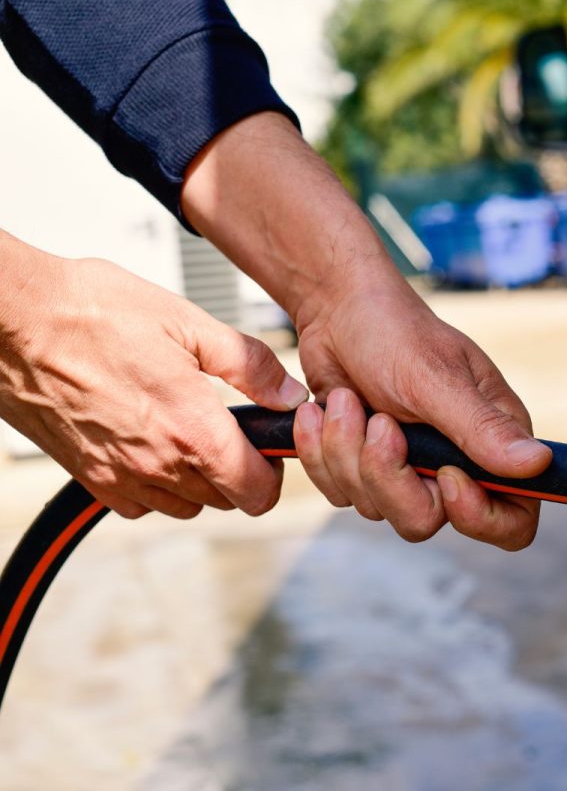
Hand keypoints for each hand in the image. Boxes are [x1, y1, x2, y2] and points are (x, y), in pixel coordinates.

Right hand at [0, 236, 308, 517]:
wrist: (13, 319)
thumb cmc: (95, 310)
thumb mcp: (190, 323)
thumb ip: (250, 365)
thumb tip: (289, 394)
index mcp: (194, 431)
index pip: (257, 493)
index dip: (272, 474)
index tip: (268, 448)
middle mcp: (158, 465)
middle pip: (225, 500)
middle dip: (238, 472)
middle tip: (230, 429)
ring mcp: (119, 476)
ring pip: (183, 505)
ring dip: (198, 480)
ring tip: (189, 431)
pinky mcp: (87, 476)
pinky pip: (138, 505)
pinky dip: (153, 485)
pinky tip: (151, 442)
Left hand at [289, 271, 551, 549]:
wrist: (337, 311)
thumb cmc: (396, 332)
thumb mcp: (438, 379)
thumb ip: (483, 429)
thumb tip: (538, 465)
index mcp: (494, 442)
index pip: (513, 520)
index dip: (479, 516)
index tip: (443, 475)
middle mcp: (456, 464)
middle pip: (426, 520)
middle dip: (387, 475)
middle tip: (378, 420)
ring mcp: (408, 471)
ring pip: (375, 508)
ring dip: (347, 452)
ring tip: (346, 400)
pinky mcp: (365, 469)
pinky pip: (340, 493)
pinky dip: (321, 453)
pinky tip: (324, 410)